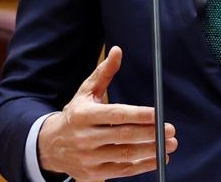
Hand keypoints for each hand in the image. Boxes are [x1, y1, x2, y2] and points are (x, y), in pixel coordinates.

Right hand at [38, 46, 177, 180]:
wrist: (50, 146)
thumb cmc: (75, 115)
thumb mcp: (85, 92)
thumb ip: (104, 73)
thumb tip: (118, 51)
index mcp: (83, 115)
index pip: (115, 114)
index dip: (139, 115)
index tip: (159, 114)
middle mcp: (84, 137)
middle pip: (123, 136)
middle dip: (151, 134)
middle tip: (171, 130)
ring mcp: (88, 158)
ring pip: (125, 155)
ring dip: (151, 151)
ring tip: (170, 145)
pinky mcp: (92, 174)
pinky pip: (122, 170)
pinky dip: (142, 165)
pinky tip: (158, 159)